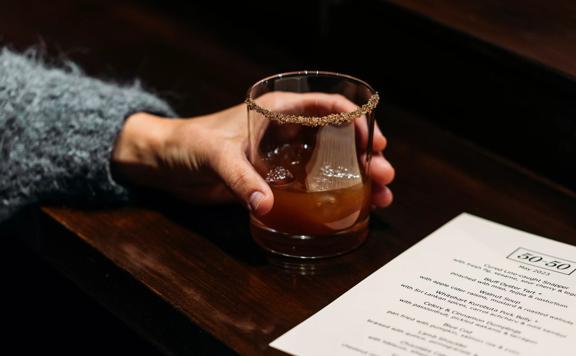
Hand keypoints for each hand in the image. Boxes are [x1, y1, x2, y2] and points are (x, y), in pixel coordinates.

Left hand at [112, 95, 393, 215]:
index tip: (374, 141)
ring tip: (380, 196)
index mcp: (278, 111)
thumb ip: (239, 178)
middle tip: (385, 176)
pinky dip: (332, 195)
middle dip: (366, 155)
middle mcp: (286, 132)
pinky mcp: (273, 179)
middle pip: (338, 138)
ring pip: (330, 163)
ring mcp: (282, 157)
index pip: (328, 105)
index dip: (356, 119)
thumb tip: (267, 204)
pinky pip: (310, 185)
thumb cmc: (187, 144)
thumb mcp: (215, 154)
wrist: (164, 164)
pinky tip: (351, 208)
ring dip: (357, 178)